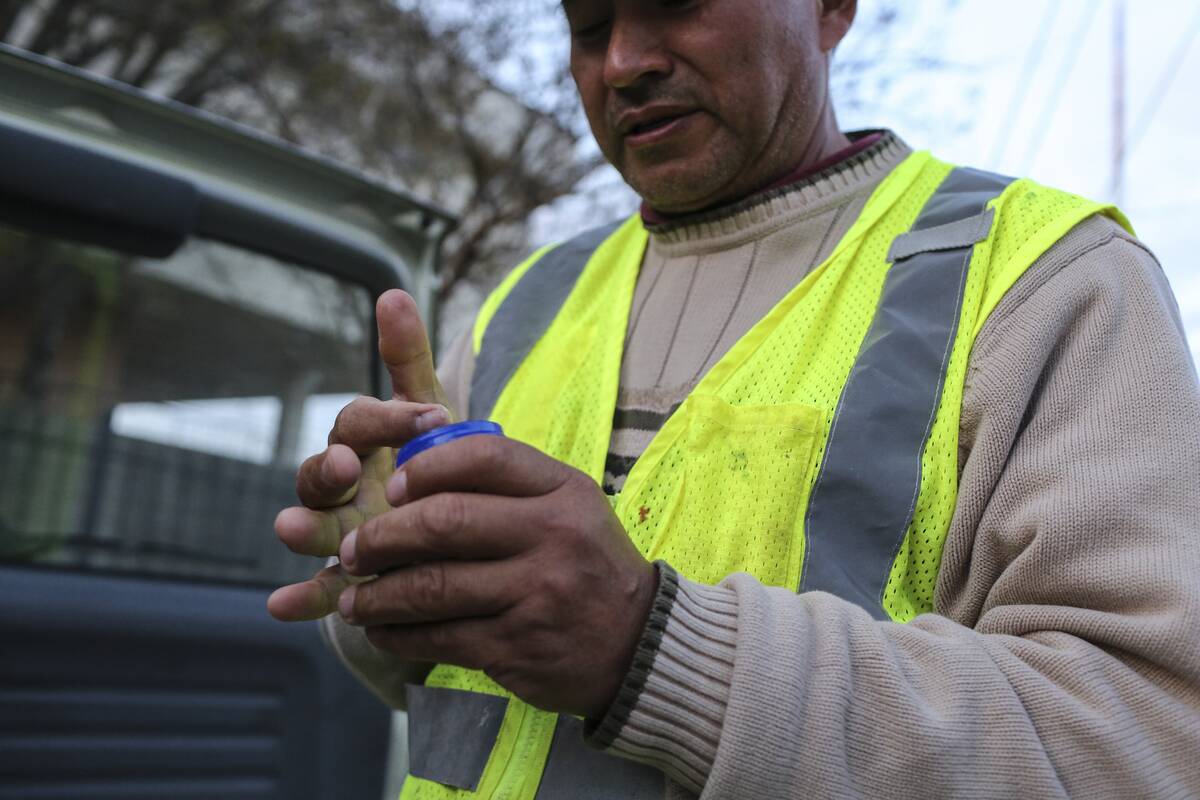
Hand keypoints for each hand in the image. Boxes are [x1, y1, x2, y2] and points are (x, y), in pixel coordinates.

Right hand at [268, 289, 451, 620]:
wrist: (443, 528)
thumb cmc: (429, 461)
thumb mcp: (428, 412)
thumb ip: (408, 359)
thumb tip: (394, 291)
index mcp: (361, 441)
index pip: (359, 420)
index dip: (387, 418)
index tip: (427, 416)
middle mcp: (340, 484)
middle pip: (319, 473)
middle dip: (327, 469)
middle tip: (344, 466)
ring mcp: (337, 530)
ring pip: (310, 525)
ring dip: (299, 526)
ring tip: (288, 527)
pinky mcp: (344, 576)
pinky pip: (319, 587)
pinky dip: (299, 597)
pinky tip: (280, 606)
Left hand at [336, 434, 657, 719]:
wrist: (639, 645)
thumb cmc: (585, 564)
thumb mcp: (568, 507)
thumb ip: (507, 483)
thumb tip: (414, 468)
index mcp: (563, 491)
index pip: (484, 458)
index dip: (425, 468)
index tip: (391, 488)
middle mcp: (553, 537)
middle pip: (445, 522)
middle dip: (383, 537)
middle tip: (354, 550)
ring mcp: (536, 594)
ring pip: (432, 586)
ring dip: (378, 594)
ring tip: (353, 598)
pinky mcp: (518, 647)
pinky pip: (440, 637)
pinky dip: (398, 635)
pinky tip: (382, 631)